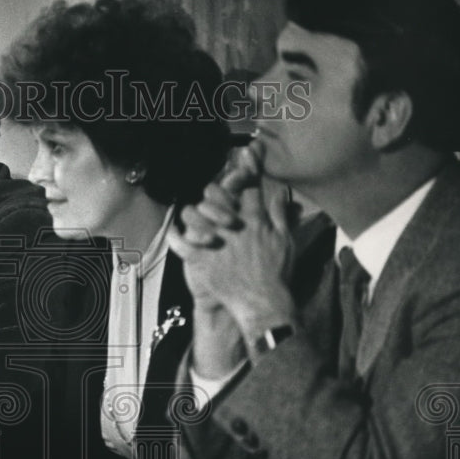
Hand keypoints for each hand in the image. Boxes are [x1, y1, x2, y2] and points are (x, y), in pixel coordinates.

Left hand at [170, 176, 297, 342]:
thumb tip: (279, 193)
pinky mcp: (202, 260)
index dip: (247, 168)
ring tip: (195, 218)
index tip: (245, 154)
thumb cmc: (277, 274)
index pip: (249, 186)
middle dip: (215, 192)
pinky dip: (176, 238)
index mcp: (255, 221)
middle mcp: (234, 227)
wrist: (263, 304)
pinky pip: (182, 244)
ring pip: (195, 214)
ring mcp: (216, 243)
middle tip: (214, 195)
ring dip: (194, 213)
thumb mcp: (286, 241)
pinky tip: (173, 234)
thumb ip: (281, 215)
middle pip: (217, 195)